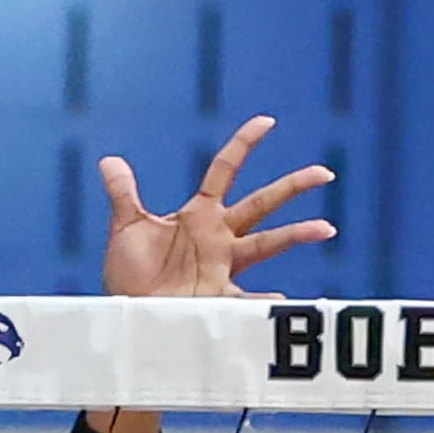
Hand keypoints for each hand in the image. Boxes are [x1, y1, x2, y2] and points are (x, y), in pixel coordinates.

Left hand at [98, 116, 334, 298]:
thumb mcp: (127, 227)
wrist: (132, 311)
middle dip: (292, 187)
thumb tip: (108, 160)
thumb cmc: (133, 272)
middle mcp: (219, 236)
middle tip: (324, 173)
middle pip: (262, 203)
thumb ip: (123, 193)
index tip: (267, 121)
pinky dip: (264, 301)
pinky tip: (281, 301)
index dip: (244, 145)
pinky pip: (246, 299)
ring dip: (294, 235)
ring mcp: (223, 264)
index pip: (225, 170)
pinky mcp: (218, 295)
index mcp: (200, 215)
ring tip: (324, 228)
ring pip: (267, 243)